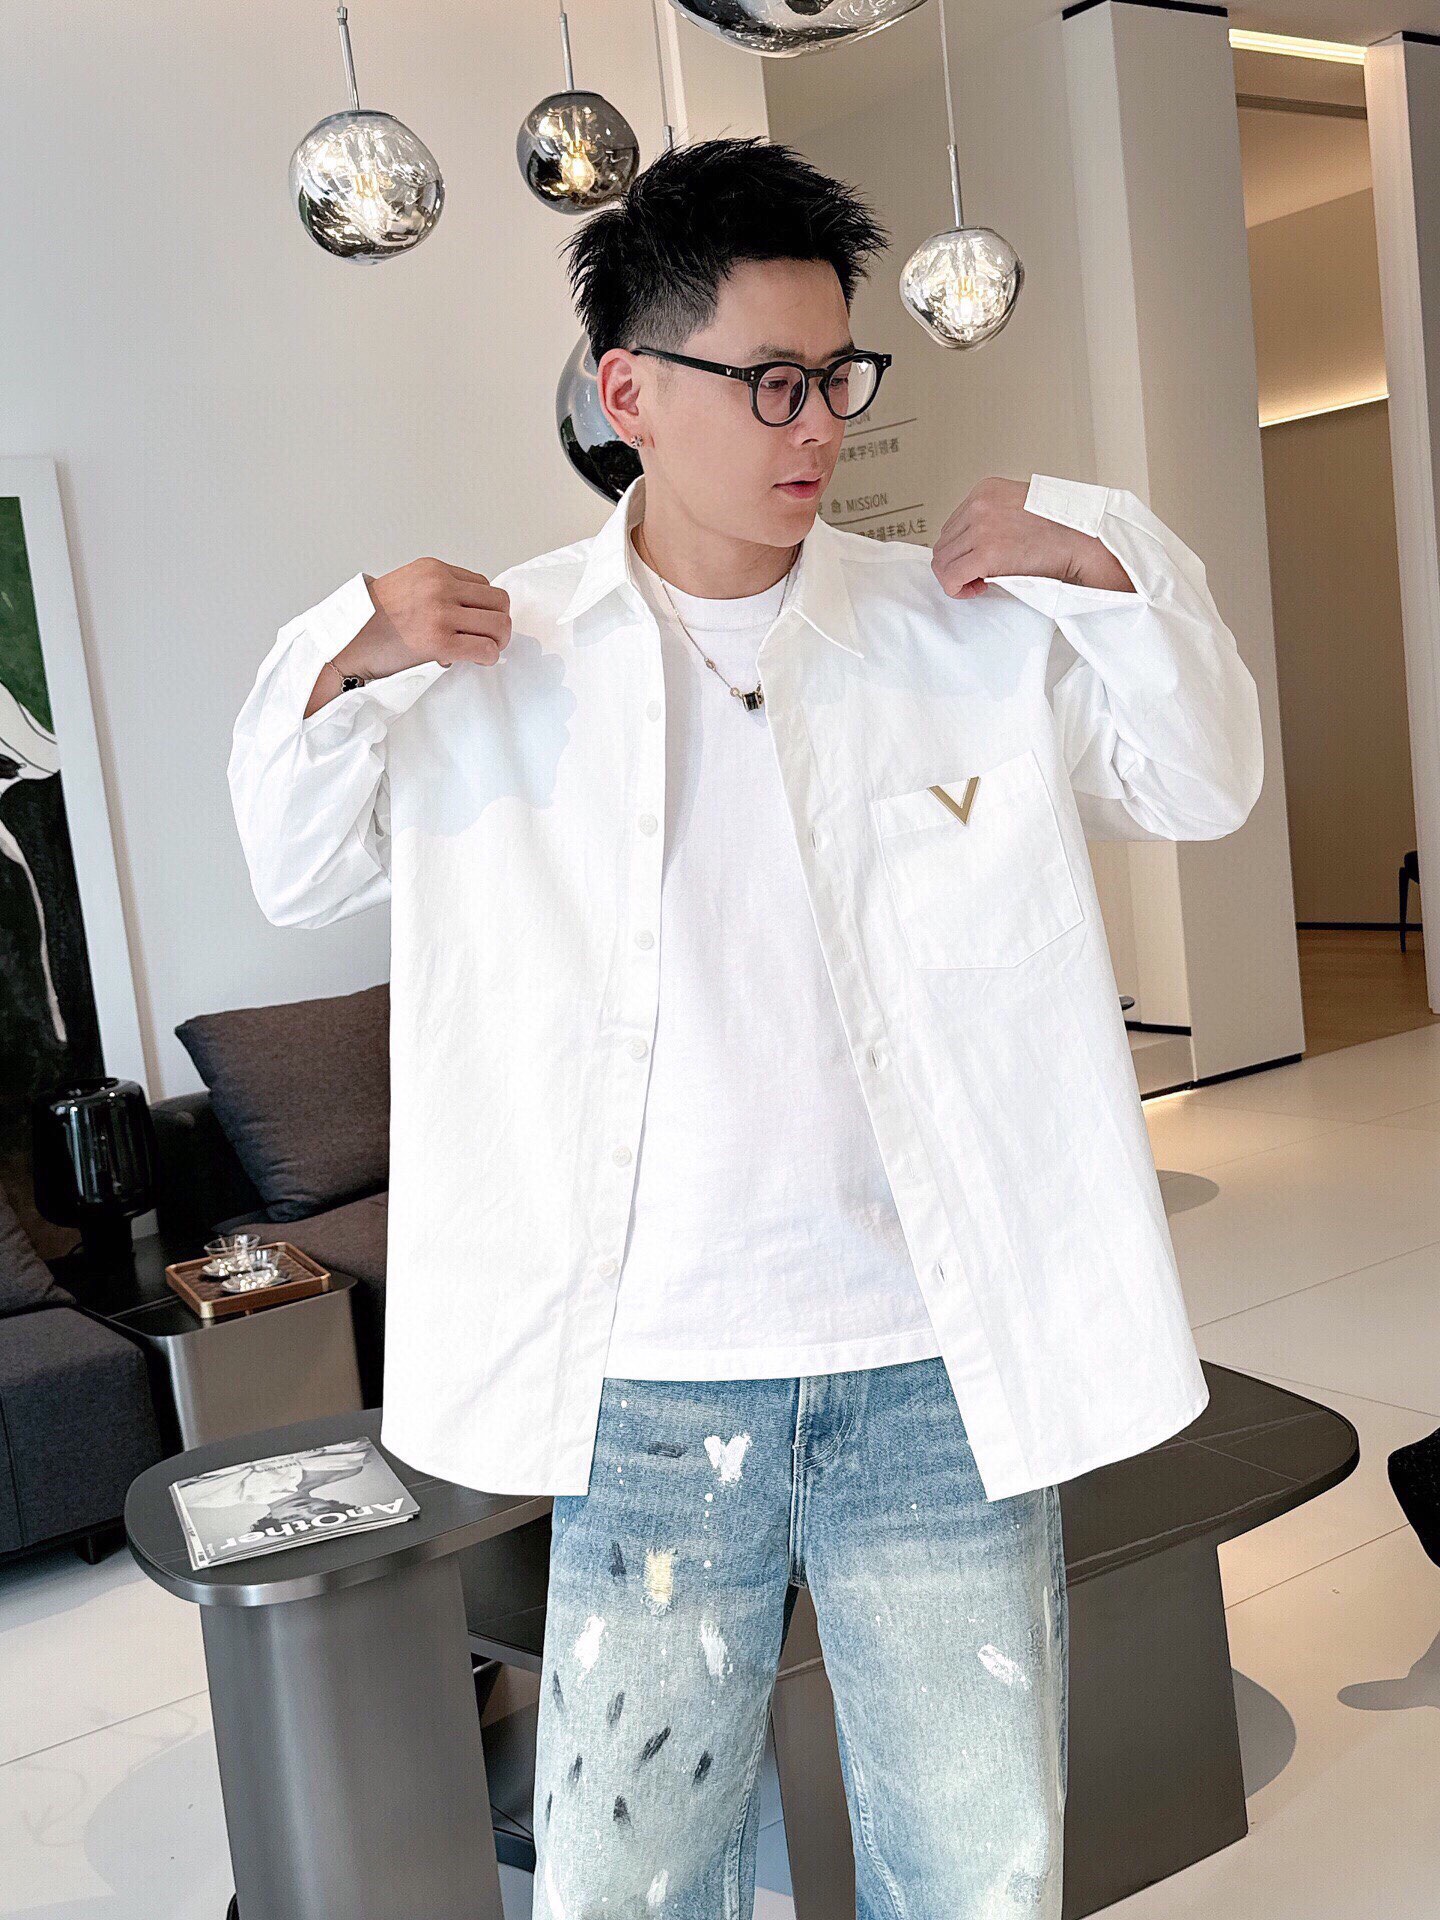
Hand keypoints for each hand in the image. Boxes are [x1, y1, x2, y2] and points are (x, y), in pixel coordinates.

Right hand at [345, 557, 511, 678]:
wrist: (345, 641)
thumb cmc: (372, 620)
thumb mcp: (406, 587)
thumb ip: (438, 592)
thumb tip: (469, 614)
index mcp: (433, 570)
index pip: (483, 585)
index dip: (484, 607)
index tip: (476, 623)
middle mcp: (439, 586)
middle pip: (498, 601)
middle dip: (499, 622)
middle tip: (490, 638)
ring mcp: (440, 613)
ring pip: (499, 624)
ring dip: (497, 640)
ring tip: (484, 650)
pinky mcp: (439, 641)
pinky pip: (485, 648)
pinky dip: (488, 657)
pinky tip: (477, 660)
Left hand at [931, 476, 1133, 599]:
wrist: (1084, 541)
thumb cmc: (1061, 531)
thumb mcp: (1020, 508)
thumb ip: (994, 518)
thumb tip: (971, 544)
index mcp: (987, 490)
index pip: (952, 525)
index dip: (962, 550)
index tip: (978, 562)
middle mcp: (980, 504)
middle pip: (944, 544)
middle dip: (958, 565)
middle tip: (978, 577)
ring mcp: (981, 526)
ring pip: (942, 562)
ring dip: (958, 578)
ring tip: (980, 582)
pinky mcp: (986, 551)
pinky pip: (950, 577)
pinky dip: (957, 589)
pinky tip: (978, 589)